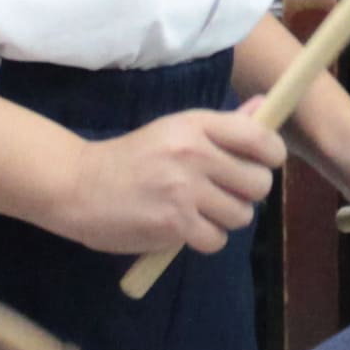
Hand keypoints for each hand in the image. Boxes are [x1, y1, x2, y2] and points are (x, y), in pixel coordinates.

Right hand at [52, 109, 285, 258]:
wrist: (79, 186)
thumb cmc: (133, 158)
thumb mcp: (176, 131)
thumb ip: (224, 125)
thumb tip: (265, 110)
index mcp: (196, 125)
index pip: (261, 139)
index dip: (270, 157)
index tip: (258, 165)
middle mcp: (194, 153)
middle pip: (259, 183)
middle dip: (247, 194)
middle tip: (222, 193)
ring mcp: (184, 189)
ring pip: (241, 215)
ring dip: (225, 219)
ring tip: (199, 211)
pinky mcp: (174, 223)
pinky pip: (216, 239)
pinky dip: (204, 239)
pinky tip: (184, 228)